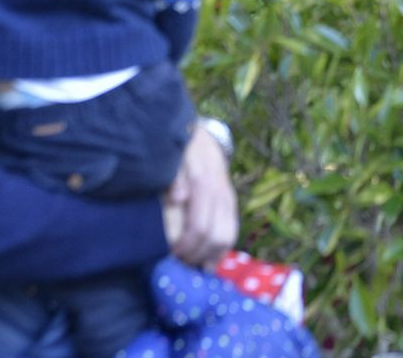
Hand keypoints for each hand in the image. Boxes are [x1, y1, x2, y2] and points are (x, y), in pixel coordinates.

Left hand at [164, 127, 236, 269]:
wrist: (202, 138)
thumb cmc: (180, 152)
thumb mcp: (172, 159)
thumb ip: (173, 177)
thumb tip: (177, 198)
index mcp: (203, 185)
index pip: (199, 227)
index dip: (185, 247)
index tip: (170, 255)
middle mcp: (220, 195)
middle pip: (216, 237)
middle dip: (197, 255)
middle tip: (180, 263)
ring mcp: (228, 199)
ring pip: (228, 238)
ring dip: (211, 256)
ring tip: (193, 265)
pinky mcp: (232, 204)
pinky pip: (232, 232)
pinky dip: (221, 250)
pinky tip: (208, 260)